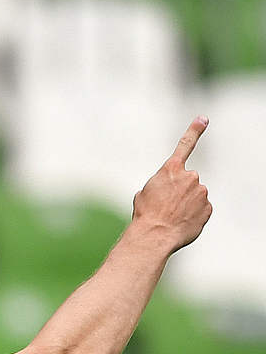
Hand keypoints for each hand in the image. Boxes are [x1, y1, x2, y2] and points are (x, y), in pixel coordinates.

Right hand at [132, 116, 213, 251]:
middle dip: (180, 190)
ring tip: (172, 216)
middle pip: (188, 180)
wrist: (155, 235)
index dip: (195, 130)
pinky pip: (201, 209)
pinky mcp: (208, 207)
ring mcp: (201, 192)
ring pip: (195, 195)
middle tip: (166, 205)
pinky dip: (193, 215)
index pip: (185, 145)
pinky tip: (182, 222)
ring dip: (187, 203)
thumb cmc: (145, 214)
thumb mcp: (145, 193)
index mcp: (171, 170)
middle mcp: (190, 177)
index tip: (203, 118)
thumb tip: (170, 192)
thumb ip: (161, 185)